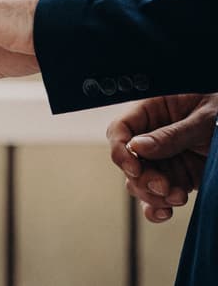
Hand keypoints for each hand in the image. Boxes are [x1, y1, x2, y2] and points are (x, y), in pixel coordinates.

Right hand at [106, 94, 216, 222]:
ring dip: (153, 195)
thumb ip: (171, 134)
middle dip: (142, 179)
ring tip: (177, 197)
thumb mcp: (204, 118)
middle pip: (128, 161)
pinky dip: (157, 208)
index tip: (135, 168)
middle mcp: (152, 136)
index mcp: (153, 111)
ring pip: (139, 182)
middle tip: (162, 186)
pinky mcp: (178, 177)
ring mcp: (164, 158)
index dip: (120, 149)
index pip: (121, 129)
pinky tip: (165, 212)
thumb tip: (137, 147)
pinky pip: (157, 196)